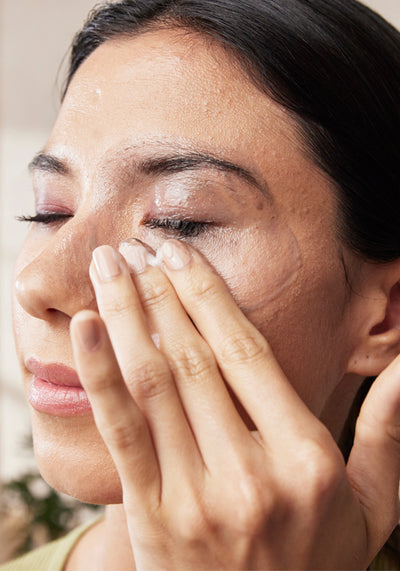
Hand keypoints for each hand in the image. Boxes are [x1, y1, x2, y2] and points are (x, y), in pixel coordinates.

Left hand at [70, 240, 399, 569]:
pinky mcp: (154, 518)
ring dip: (126, 314)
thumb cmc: (317, 561)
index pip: (247, 351)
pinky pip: (123, 433)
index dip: (207, 293)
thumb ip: (389, 429)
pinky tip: (84, 327)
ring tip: (106, 267)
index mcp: (307, 457)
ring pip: (155, 382)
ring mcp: (199, 497)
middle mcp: (253, 473)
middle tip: (131, 246)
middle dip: (158, 292)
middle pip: (195, 356)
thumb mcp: (371, 502)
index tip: (177, 252)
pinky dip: (99, 375)